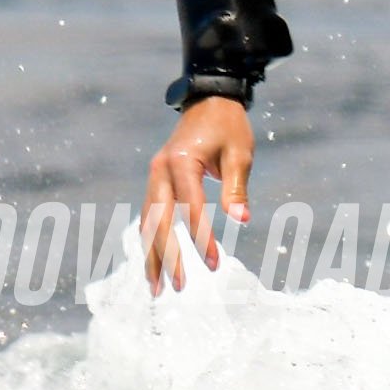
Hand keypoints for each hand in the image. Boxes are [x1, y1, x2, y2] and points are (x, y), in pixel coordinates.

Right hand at [141, 96, 254, 292]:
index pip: (190, 207)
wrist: (208, 101)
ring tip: (157, 288)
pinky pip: (150, 216)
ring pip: (148, 222)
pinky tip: (155, 265)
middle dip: (168, 256)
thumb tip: (241, 219)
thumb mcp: (240, 154)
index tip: (214, 263)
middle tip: (180, 287)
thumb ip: (237, 187)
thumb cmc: (228, 127)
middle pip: (159, 220)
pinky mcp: (156, 182)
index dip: (201, 237)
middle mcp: (160, 170)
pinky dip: (151, 241)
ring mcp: (154, 176)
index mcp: (182, 161)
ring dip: (152, 255)